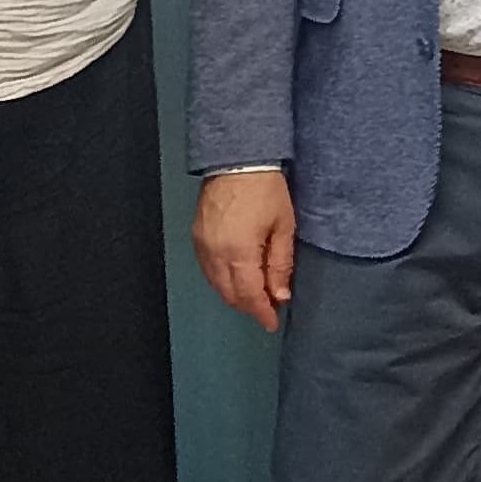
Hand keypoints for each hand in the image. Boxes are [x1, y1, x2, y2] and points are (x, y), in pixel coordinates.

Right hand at [192, 171, 295, 331]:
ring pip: (216, 284)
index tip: (272, 322)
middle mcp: (215, 254)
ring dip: (235, 294)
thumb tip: (279, 294)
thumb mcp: (283, 226)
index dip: (261, 312)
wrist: (237, 159)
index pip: (249, 295)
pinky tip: (236, 277)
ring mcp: (202, 245)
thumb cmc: (265, 189)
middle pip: (230, 294)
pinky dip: (222, 279)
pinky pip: (207, 269)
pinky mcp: (197, 236)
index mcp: (238, 253)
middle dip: (249, 305)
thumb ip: (280, 264)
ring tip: (255, 294)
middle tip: (267, 307)